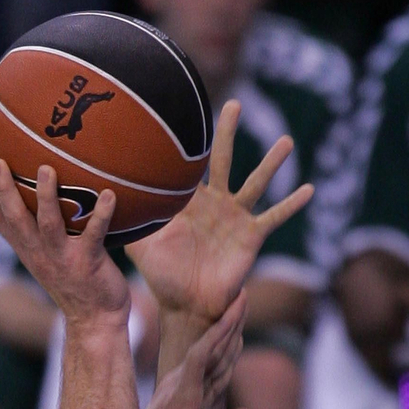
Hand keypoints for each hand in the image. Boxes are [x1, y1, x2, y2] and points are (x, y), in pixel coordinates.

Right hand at [0, 160, 127, 326]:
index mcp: (28, 250)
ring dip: (46, 197)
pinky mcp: (88, 263)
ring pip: (49, 225)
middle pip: (16, 218)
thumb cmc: (76, 282)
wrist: (94, 320)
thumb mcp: (51, 257)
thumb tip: (47, 195)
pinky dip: (101, 215)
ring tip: (46, 168)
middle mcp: (40, 253)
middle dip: (4, 190)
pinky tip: (109, 194)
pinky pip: (94, 235)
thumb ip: (44, 231)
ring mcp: (63, 258)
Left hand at [126, 99, 312, 323]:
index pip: (190, 164)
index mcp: (190, 202)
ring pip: (255, 183)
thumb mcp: (142, 245)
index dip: (189, 141)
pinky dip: (291, 205)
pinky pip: (274, 217)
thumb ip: (127, 221)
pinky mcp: (251, 237)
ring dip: (271, 163)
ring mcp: (236, 218)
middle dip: (228, 133)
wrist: (186, 305)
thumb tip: (100, 201)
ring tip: (285, 142)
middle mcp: (216, 203)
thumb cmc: (163, 276)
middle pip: (224, 160)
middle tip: (234, 104)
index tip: (186, 109)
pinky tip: (308, 190)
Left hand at [140, 293, 251, 408]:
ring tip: (239, 308)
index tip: (235, 306)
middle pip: (208, 345)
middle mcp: (180, 385)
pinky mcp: (181, 391)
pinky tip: (229, 340)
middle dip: (227, 320)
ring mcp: (179, 386)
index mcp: (184, 395)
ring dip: (224, 331)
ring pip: (208, 354)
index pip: (203, 353)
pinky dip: (220, 349)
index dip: (220, 328)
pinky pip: (205, 365)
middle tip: (243, 294)